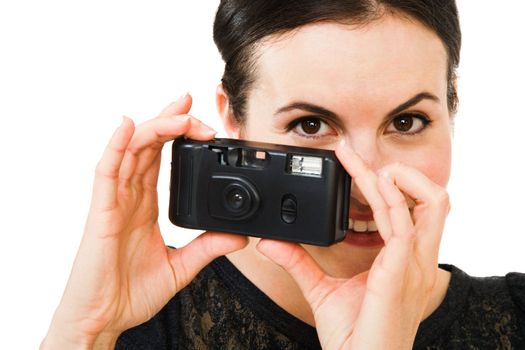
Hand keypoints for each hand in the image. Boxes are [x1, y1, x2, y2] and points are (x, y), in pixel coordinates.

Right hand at [41, 95, 247, 348]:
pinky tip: (127, 125)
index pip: (161, 158)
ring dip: (154, 126)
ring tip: (177, 109)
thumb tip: (239, 236)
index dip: (178, 136)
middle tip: (193, 102)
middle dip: (171, 120)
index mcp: (145, 205)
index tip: (202, 122)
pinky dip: (115, 146)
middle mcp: (130, 197)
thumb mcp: (182, 267)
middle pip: (148, 145)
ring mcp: (115, 201)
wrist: (106, 319)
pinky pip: (106, 172)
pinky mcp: (103, 213)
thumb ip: (207, 248)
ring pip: (131, 150)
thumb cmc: (133, 292)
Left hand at [257, 141, 449, 348]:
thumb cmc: (351, 335)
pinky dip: (390, 201)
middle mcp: (417, 260)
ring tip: (366, 165)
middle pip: (431, 201)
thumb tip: (272, 242)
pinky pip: (402, 228)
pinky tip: (373, 184)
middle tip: (364, 160)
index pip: (409, 210)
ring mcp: (414, 267)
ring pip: (425, 205)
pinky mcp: (400, 275)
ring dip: (398, 178)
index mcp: (405, 261)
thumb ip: (299, 262)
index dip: (390, 182)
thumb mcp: (322, 290)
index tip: (354, 161)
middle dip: (405, 173)